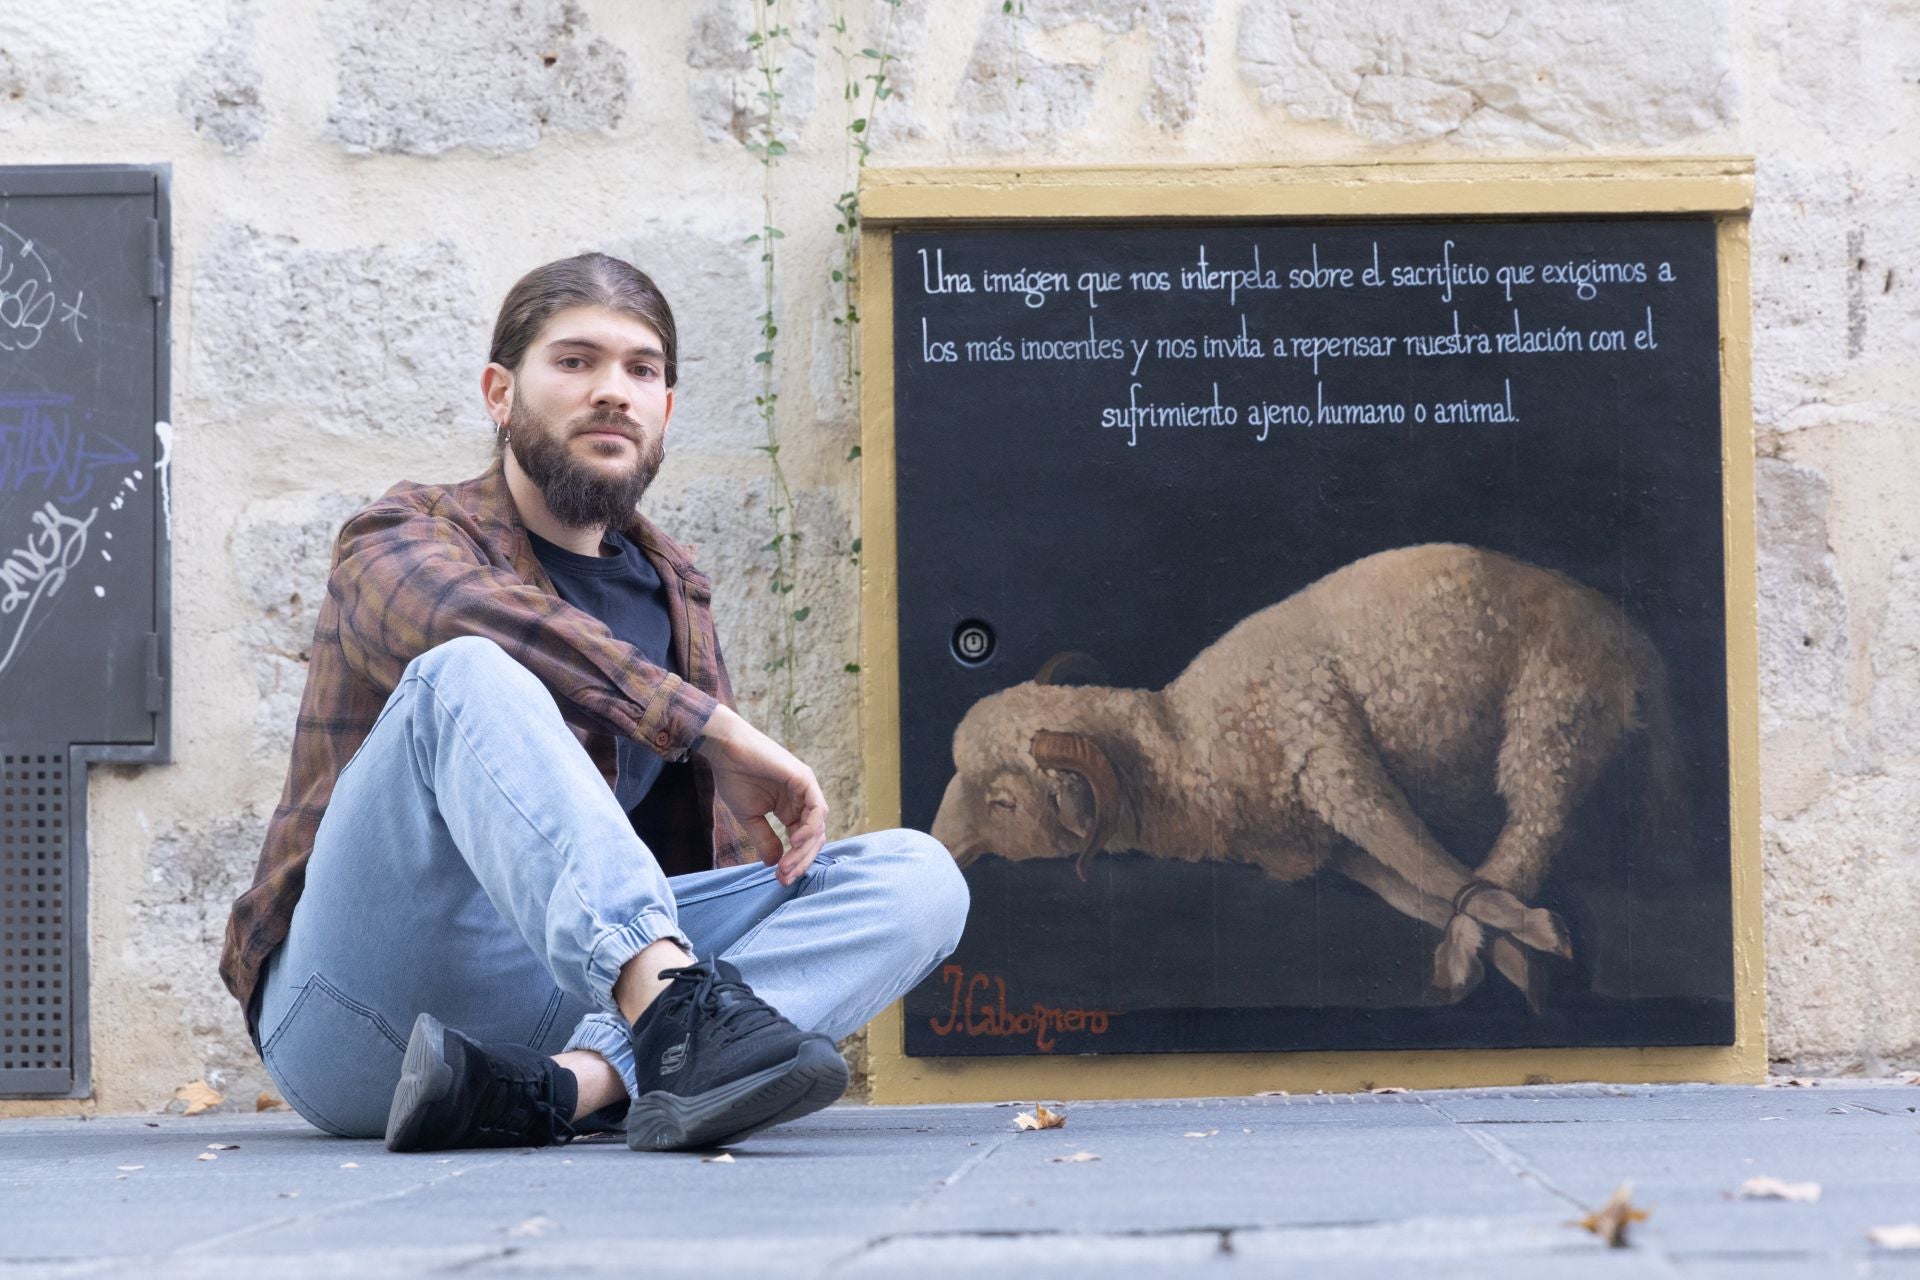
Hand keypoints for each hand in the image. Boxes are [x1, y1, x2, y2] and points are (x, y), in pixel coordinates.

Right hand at [695, 706, 827, 884]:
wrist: (724, 751)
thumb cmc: (734, 778)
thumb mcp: (750, 818)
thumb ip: (764, 839)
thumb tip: (774, 864)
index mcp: (791, 808)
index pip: (802, 841)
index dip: (795, 861)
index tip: (780, 879)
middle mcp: (802, 799)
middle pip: (814, 837)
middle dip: (801, 860)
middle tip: (784, 878)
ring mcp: (805, 789)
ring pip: (818, 826)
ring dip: (804, 850)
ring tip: (787, 864)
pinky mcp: (804, 779)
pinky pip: (816, 809)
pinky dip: (809, 827)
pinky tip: (794, 841)